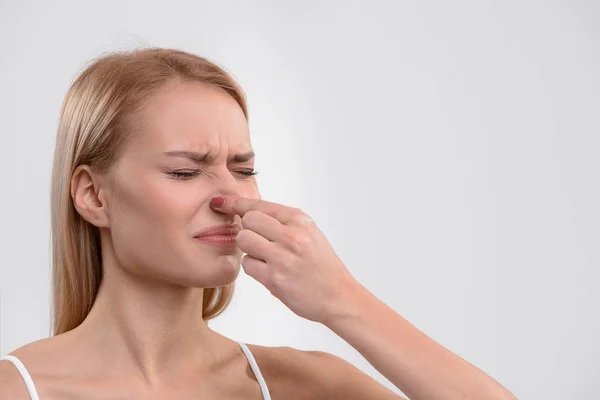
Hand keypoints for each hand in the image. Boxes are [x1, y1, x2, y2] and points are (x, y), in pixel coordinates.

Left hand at [210, 195, 359, 323]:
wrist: (339, 295)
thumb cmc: (322, 266)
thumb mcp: (310, 234)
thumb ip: (283, 223)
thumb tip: (250, 214)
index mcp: (300, 221)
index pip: (260, 205)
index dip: (235, 203)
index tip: (220, 202)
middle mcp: (292, 235)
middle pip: (248, 220)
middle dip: (246, 229)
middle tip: (257, 241)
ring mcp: (283, 257)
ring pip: (244, 240)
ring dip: (248, 248)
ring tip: (264, 257)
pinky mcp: (275, 278)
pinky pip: (247, 264)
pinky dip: (253, 267)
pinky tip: (269, 272)